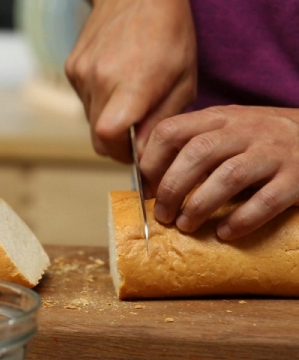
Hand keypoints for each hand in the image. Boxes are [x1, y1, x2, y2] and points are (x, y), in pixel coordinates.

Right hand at [65, 0, 196, 161]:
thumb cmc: (169, 34)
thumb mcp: (182, 81)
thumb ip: (161, 122)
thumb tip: (143, 155)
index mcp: (132, 83)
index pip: (108, 137)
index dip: (121, 153)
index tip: (135, 152)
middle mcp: (99, 79)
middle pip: (97, 137)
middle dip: (117, 143)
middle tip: (136, 132)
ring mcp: (81, 72)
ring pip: (90, 121)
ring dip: (108, 121)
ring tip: (128, 98)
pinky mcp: (71, 67)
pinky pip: (83, 100)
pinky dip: (99, 102)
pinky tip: (115, 82)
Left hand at [140, 105, 298, 239]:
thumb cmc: (262, 139)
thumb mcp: (227, 129)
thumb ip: (195, 144)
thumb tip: (154, 182)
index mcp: (219, 118)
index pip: (171, 130)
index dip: (152, 162)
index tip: (148, 189)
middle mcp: (244, 129)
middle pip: (196, 154)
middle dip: (172, 188)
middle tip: (163, 215)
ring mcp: (272, 151)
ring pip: (228, 176)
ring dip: (200, 205)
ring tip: (186, 226)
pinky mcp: (297, 177)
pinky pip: (266, 201)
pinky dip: (241, 220)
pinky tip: (225, 234)